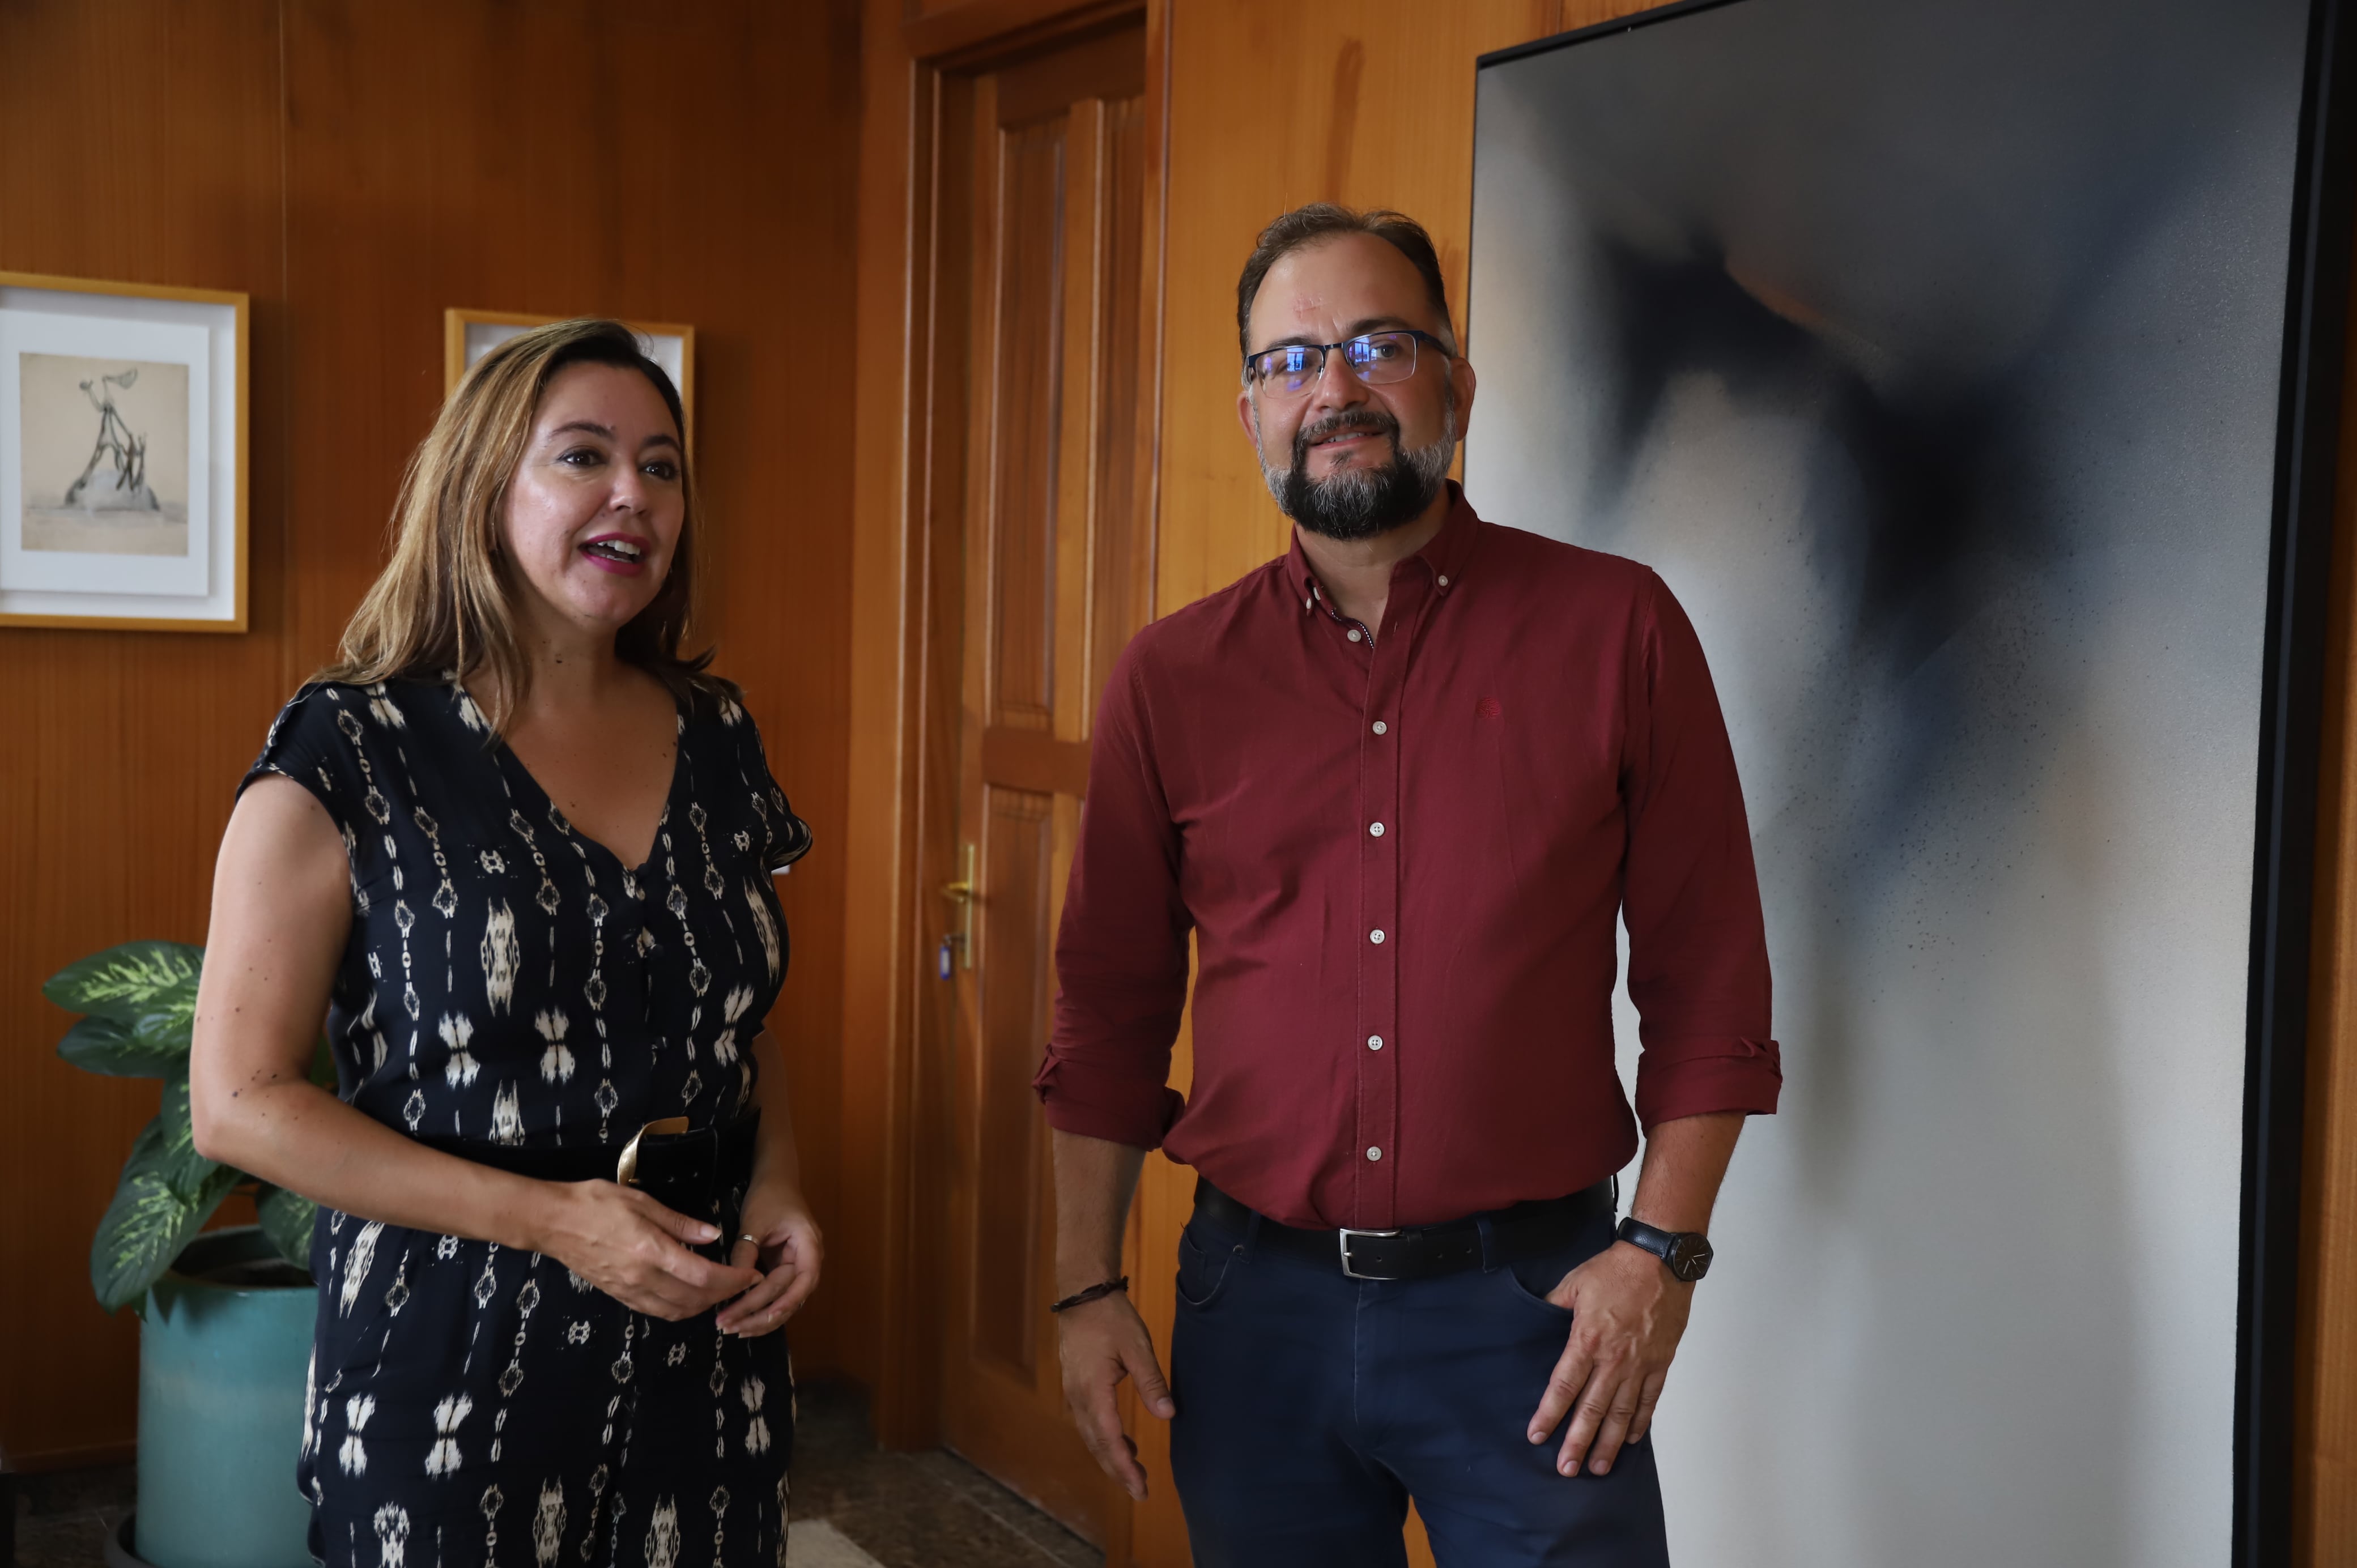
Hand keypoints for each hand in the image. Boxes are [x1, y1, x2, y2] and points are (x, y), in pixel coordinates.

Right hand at [533, 1180, 761, 1320]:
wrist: (551, 1222)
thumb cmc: (595, 1203)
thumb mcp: (641, 1201)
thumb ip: (679, 1222)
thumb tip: (712, 1234)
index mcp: (651, 1251)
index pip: (703, 1276)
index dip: (732, 1280)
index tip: (751, 1275)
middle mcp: (642, 1278)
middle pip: (695, 1299)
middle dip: (725, 1294)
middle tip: (741, 1281)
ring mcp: (629, 1291)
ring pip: (677, 1311)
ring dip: (704, 1305)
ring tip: (720, 1289)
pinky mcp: (619, 1296)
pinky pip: (657, 1311)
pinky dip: (680, 1309)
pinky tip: (688, 1295)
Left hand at [715, 1183, 823, 1336]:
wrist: (776, 1182)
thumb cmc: (769, 1197)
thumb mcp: (754, 1222)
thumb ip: (745, 1251)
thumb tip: (731, 1284)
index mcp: (809, 1246)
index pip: (800, 1282)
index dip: (781, 1302)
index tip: (756, 1315)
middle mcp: (808, 1262)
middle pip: (791, 1298)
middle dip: (762, 1316)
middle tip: (731, 1327)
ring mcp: (797, 1269)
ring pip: (784, 1303)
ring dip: (760, 1319)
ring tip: (734, 1330)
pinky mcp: (784, 1272)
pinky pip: (776, 1296)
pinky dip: (760, 1310)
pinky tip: (743, 1322)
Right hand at [1055, 1291, 1176, 1500]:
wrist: (1083, 1294)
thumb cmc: (1111, 1317)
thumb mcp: (1137, 1346)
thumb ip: (1152, 1381)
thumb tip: (1167, 1415)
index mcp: (1093, 1390)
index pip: (1109, 1439)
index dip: (1124, 1466)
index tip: (1139, 1488)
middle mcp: (1078, 1397)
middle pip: (1096, 1444)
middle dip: (1117, 1470)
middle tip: (1140, 1491)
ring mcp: (1074, 1392)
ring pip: (1091, 1435)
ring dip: (1111, 1456)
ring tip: (1134, 1473)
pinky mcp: (1076, 1386)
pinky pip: (1089, 1422)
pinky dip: (1105, 1438)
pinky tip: (1123, 1442)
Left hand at [1526, 1240, 1693, 1476]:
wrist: (1661, 1261)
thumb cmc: (1617, 1269)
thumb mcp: (1574, 1283)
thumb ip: (1554, 1306)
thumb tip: (1538, 1317)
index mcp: (1587, 1340)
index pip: (1564, 1386)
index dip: (1549, 1413)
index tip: (1537, 1436)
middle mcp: (1613, 1359)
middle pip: (1592, 1409)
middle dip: (1578, 1442)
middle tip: (1566, 1469)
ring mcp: (1639, 1365)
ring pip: (1621, 1413)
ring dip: (1609, 1443)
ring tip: (1599, 1467)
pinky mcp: (1660, 1363)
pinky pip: (1649, 1400)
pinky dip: (1639, 1423)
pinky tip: (1629, 1439)